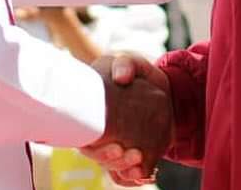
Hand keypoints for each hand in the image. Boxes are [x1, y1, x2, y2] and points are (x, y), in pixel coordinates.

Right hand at [83, 54, 172, 185]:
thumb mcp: (130, 62)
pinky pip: (123, 173)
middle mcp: (95, 130)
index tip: (116, 147)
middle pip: (95, 155)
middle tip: (134, 154)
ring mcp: (110, 141)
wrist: (157, 86)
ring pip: (109, 166)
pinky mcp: (126, 151)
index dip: (95, 150)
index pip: (82, 137)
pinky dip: (133, 177)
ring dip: (124, 170)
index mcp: (88, 109)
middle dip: (112, 161)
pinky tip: (144, 174)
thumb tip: (121, 78)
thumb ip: (125, 63)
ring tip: (140, 163)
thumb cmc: (135, 72)